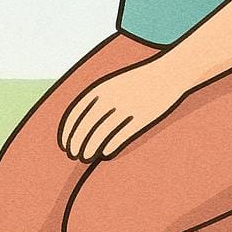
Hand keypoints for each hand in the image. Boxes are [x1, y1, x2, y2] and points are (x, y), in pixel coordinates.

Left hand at [58, 59, 184, 162]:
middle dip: (76, 143)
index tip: (64, 144)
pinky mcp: (141, 119)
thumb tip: (82, 121)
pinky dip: (110, 147)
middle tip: (72, 155)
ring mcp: (127, 108)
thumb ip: (98, 98)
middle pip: (86, 127)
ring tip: (85, 157)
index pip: (76, 114)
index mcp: (102, 88)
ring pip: (101, 134)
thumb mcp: (114, 83)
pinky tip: (105, 154)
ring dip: (90, 149)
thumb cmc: (137, 81)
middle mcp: (111, 98)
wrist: (167, 74)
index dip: (68, 131)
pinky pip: (121, 137)